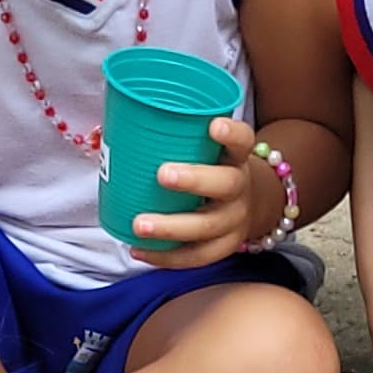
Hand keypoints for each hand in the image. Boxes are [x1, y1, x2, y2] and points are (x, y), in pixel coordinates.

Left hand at [131, 115, 279, 268]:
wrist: (251, 205)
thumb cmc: (214, 168)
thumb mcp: (209, 149)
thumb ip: (181, 136)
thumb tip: (121, 115)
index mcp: (236, 157)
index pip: (242, 140)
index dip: (231, 134)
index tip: (213, 126)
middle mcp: (240, 189)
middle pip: (225, 185)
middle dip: (194, 180)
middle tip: (162, 175)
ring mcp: (234, 221)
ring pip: (208, 227)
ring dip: (171, 227)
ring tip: (139, 225)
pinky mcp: (223, 247)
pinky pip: (196, 256)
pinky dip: (166, 257)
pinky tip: (138, 250)